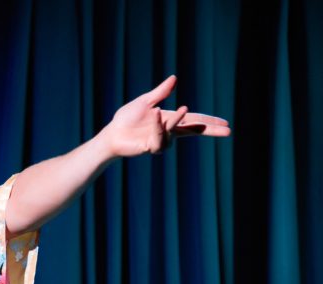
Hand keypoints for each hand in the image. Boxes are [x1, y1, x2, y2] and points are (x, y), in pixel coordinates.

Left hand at [101, 75, 230, 157]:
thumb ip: (161, 92)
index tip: (226, 123)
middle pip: (194, 131)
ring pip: (176, 131)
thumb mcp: (145, 101)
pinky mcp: (152, 147)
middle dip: (210, 130)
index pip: (194, 121)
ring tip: (183, 108)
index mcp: (170, 119)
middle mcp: (169, 131)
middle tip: (228, 131)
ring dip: (179, 120)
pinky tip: (155, 116)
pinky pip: (160, 137)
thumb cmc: (126, 118)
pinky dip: (159, 125)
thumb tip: (174, 78)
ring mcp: (161, 140)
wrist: (112, 133)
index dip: (209, 122)